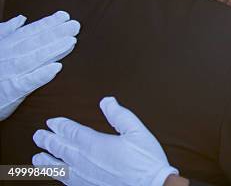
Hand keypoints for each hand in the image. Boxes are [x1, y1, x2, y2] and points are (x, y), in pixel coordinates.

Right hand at [0, 11, 79, 119]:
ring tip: (72, 42)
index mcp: (6, 46)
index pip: (30, 32)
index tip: (65, 16)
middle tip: (76, 25)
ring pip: (34, 58)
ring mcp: (9, 73)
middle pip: (35, 42)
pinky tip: (57, 68)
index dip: (48, 23)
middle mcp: (8, 57)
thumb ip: (6, 32)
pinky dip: (41, 75)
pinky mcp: (11, 91)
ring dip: (53, 49)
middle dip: (56, 33)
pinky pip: (27, 82)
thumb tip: (21, 18)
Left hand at [32, 97, 177, 185]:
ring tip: (36, 157)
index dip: (59, 125)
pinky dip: (57, 175)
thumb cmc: (145, 161)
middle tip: (38, 135)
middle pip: (60, 148)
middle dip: (47, 140)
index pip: (70, 131)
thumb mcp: (136, 131)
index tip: (52, 122)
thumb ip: (120, 115)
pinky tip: (56, 174)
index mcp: (95, 143)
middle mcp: (84, 161)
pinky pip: (66, 180)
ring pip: (57, 167)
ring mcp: (84, 177)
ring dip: (45, 160)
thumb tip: (107, 101)